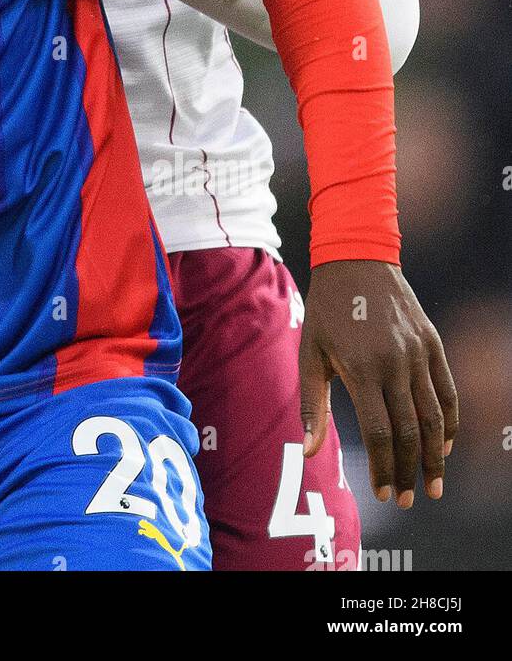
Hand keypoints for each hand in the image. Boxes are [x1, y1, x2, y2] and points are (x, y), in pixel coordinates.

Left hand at [300, 260, 457, 507]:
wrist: (357, 259)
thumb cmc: (326, 309)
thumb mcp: (310, 352)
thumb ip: (311, 404)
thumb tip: (309, 452)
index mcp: (361, 368)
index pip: (379, 432)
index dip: (383, 468)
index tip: (384, 494)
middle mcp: (395, 363)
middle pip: (410, 431)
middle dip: (410, 471)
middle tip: (408, 500)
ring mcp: (418, 353)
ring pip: (435, 417)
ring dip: (437, 456)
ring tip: (433, 485)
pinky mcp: (433, 344)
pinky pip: (448, 392)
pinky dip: (450, 422)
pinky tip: (445, 445)